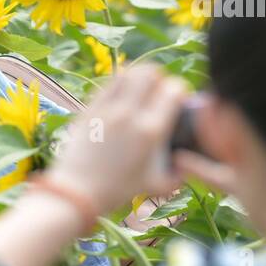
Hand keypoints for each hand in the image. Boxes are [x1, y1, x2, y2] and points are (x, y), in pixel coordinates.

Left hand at [46, 63, 190, 215]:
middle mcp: (129, 115)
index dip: (180, 90)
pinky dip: (119, 84)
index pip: (173, 90)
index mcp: (150, 132)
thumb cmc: (117, 192)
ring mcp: (106, 110)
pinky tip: (121, 97)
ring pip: (128, 72)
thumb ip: (179, 175)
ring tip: (141, 90)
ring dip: (139, 76)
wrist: (76, 193)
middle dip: (160, 78)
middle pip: (151, 73)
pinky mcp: (88, 110)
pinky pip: (108, 85)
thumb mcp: (156, 186)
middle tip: (159, 91)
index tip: (179, 100)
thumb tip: (190, 163)